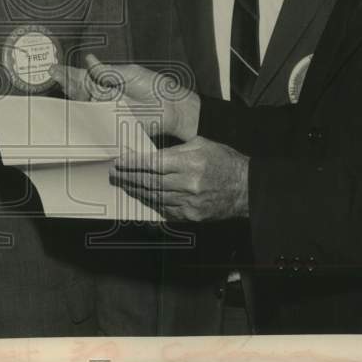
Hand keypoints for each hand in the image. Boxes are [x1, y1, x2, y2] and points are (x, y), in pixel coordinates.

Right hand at [49, 54, 199, 140]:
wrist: (171, 108)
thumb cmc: (156, 88)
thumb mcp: (130, 74)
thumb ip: (107, 71)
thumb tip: (89, 60)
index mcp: (109, 81)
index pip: (85, 76)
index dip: (70, 73)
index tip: (55, 68)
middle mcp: (105, 96)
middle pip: (80, 89)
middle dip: (66, 81)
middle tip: (54, 73)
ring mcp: (106, 110)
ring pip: (84, 102)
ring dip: (72, 92)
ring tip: (62, 81)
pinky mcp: (111, 123)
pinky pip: (94, 118)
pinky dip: (83, 112)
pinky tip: (75, 103)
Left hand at [109, 136, 248, 221]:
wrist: (246, 188)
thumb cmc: (224, 162)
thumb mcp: (201, 144)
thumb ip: (175, 149)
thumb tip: (149, 153)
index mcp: (190, 163)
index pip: (153, 163)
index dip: (133, 163)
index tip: (120, 161)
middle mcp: (188, 184)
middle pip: (150, 181)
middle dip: (129, 177)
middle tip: (115, 173)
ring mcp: (189, 203)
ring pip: (154, 197)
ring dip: (136, 190)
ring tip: (123, 184)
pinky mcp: (191, 216)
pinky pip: (165, 210)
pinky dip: (151, 202)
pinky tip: (141, 196)